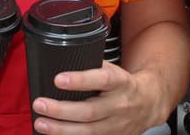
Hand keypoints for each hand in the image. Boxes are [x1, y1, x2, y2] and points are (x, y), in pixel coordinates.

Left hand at [29, 61, 167, 134]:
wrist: (149, 104)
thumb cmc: (124, 85)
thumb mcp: (114, 70)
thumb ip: (93, 68)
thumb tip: (63, 61)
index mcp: (121, 83)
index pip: (102, 80)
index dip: (80, 80)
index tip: (58, 79)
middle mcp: (120, 105)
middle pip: (90, 111)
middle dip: (62, 110)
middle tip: (40, 104)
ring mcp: (116, 126)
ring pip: (88, 131)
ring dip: (61, 129)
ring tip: (41, 123)